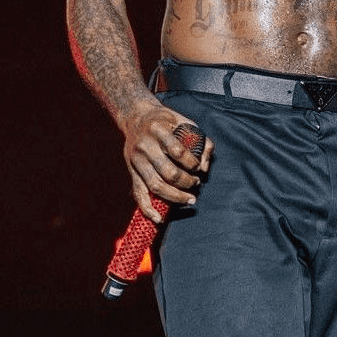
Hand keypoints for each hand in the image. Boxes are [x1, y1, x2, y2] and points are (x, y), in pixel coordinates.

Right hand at [122, 100, 214, 222]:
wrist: (136, 117)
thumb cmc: (166, 121)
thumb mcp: (184, 122)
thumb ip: (201, 141)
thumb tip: (204, 168)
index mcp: (158, 129)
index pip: (177, 151)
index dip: (191, 162)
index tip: (198, 168)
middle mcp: (145, 145)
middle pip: (167, 172)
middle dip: (186, 182)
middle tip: (197, 184)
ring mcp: (136, 160)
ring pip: (155, 186)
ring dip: (175, 196)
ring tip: (189, 199)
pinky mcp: (132, 171)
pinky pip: (139, 194)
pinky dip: (148, 209)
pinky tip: (159, 219)